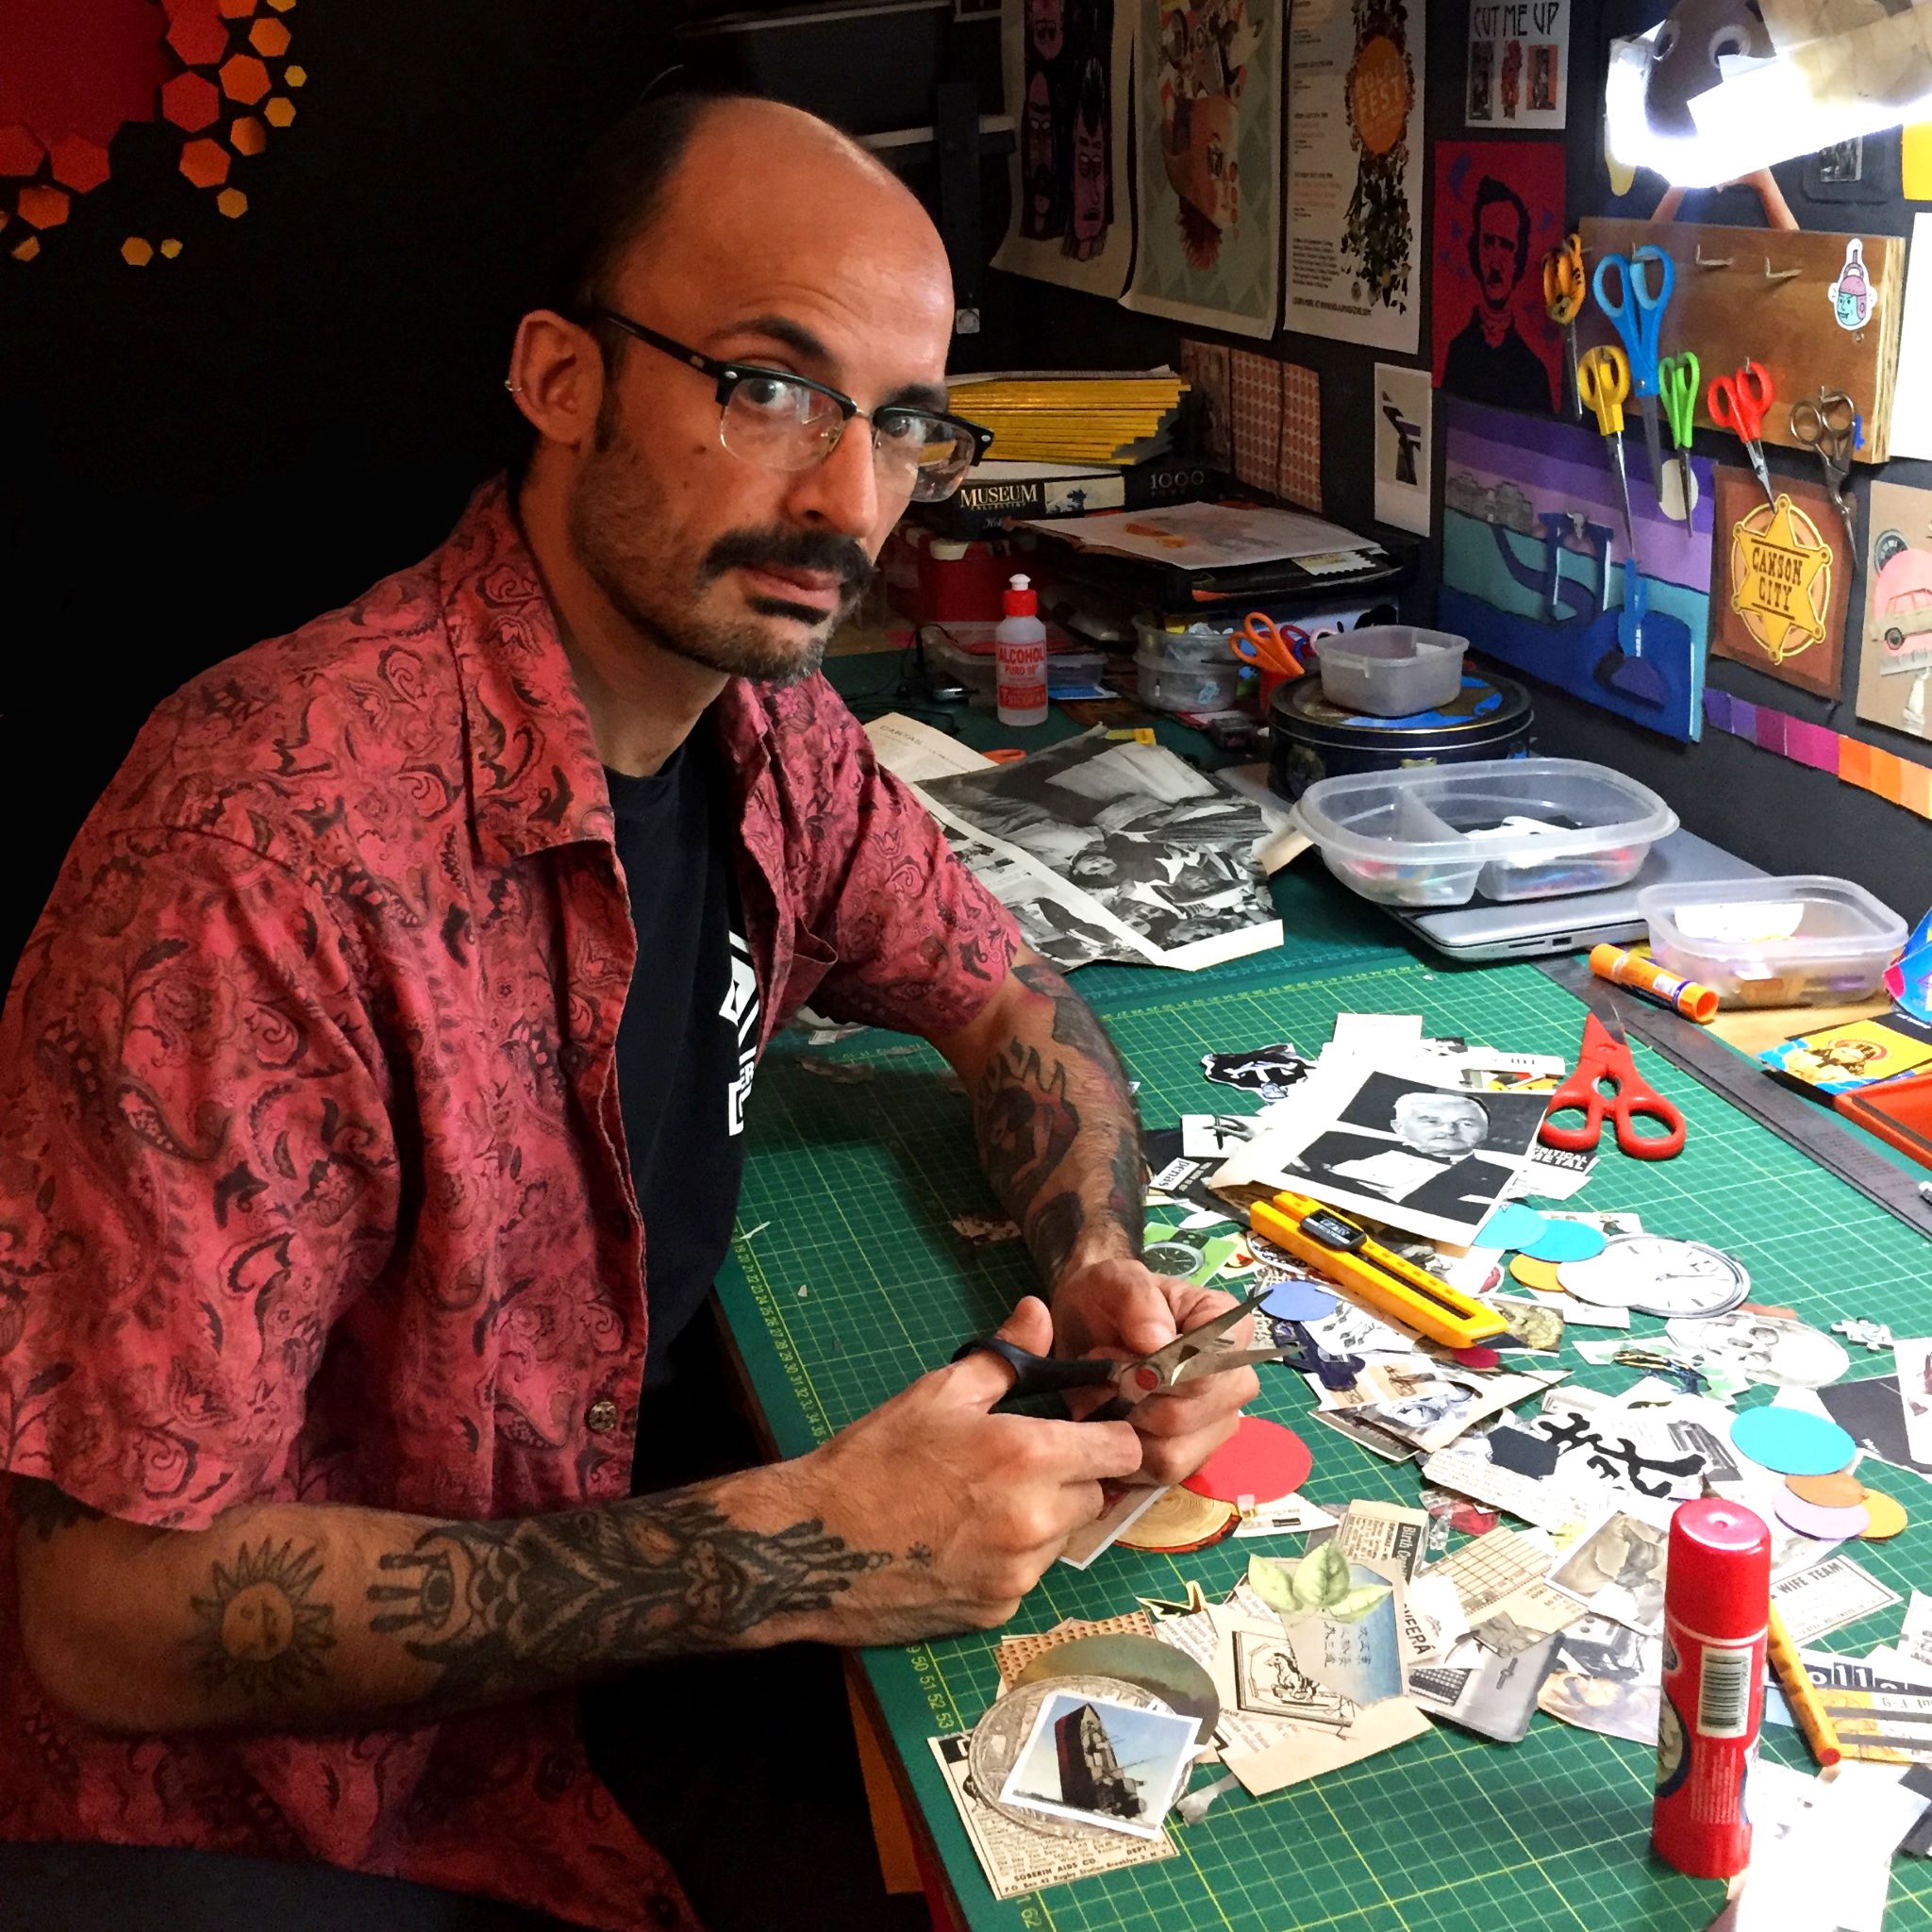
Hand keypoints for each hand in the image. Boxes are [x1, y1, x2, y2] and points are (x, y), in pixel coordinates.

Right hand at [792, 1297, 1142, 1643]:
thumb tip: (1039, 1312)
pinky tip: (962, 1540)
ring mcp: (1019, 1573)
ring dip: (1042, 1518)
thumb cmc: (875, 1457)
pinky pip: (1027, 1576)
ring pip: (1062, 1537)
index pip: (1122, 1450)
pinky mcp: (998, 1612)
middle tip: (1018, 1463)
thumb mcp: (938, 1394)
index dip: (1109, 1435)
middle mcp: (1037, 1519)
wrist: (814, 1546)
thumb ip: (1003, 1357)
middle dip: (1071, 1476)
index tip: (1085, 1428)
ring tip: (982, 1502)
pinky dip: (1010, 1558)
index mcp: (1029, 1456)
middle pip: (1095, 1495)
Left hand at [1050, 1258, 1258, 1486]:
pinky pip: (1161, 1473)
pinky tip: (1110, 1422)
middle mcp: (1234, 1380)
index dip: (1162, 1370)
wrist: (1087, 1322)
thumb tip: (1158, 1342)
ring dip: (1125, 1428)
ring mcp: (1216, 1423)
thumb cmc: (1108, 1297)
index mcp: (1229, 1329)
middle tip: (1103, 1373)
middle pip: (1189, 1415)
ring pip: (1176, 1453)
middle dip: (1133, 1400)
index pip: (1211, 1368)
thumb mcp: (1114, 1278)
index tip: (1123, 1352)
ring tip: (1103, 1396)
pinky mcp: (1191, 1456)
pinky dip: (1125, 1453)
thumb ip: (1137, 1298)